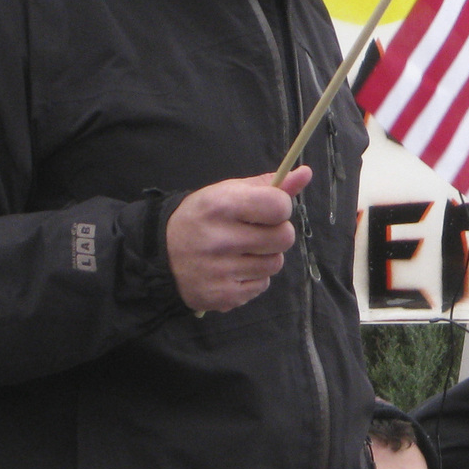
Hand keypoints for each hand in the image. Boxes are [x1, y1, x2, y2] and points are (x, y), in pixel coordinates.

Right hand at [166, 164, 307, 312]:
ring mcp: (221, 270)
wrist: (163, 254)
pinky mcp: (224, 295)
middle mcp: (219, 239)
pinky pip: (263, 285)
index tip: (267, 210)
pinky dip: (254, 277)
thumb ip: (270, 185)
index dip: (280, 208)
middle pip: (284, 238)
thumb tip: (306, 173)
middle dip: (276, 234)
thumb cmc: (205, 217)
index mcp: (221, 206)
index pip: (279, 206)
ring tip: (241, 251)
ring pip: (275, 263)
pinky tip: (233, 269)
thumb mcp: (229, 192)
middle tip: (255, 232)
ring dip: (265, 257)